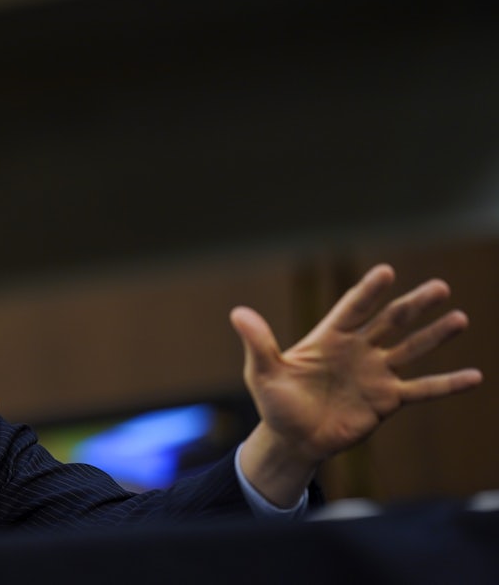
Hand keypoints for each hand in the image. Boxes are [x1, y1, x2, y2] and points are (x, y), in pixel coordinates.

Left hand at [230, 264, 481, 505]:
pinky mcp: (387, 401)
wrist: (293, 440)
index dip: (368, 291)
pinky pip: (421, 390)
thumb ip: (258, 343)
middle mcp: (357, 350)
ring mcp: (375, 374)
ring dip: (435, 336)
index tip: (386, 271)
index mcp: (328, 338)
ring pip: (410, 349)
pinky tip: (474, 376)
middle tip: (441, 287)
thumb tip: (237, 312)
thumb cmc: (275, 403)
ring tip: (460, 318)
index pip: (352, 308)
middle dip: (414, 305)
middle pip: (390, 322)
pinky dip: (446, 384)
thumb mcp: (262, 372)